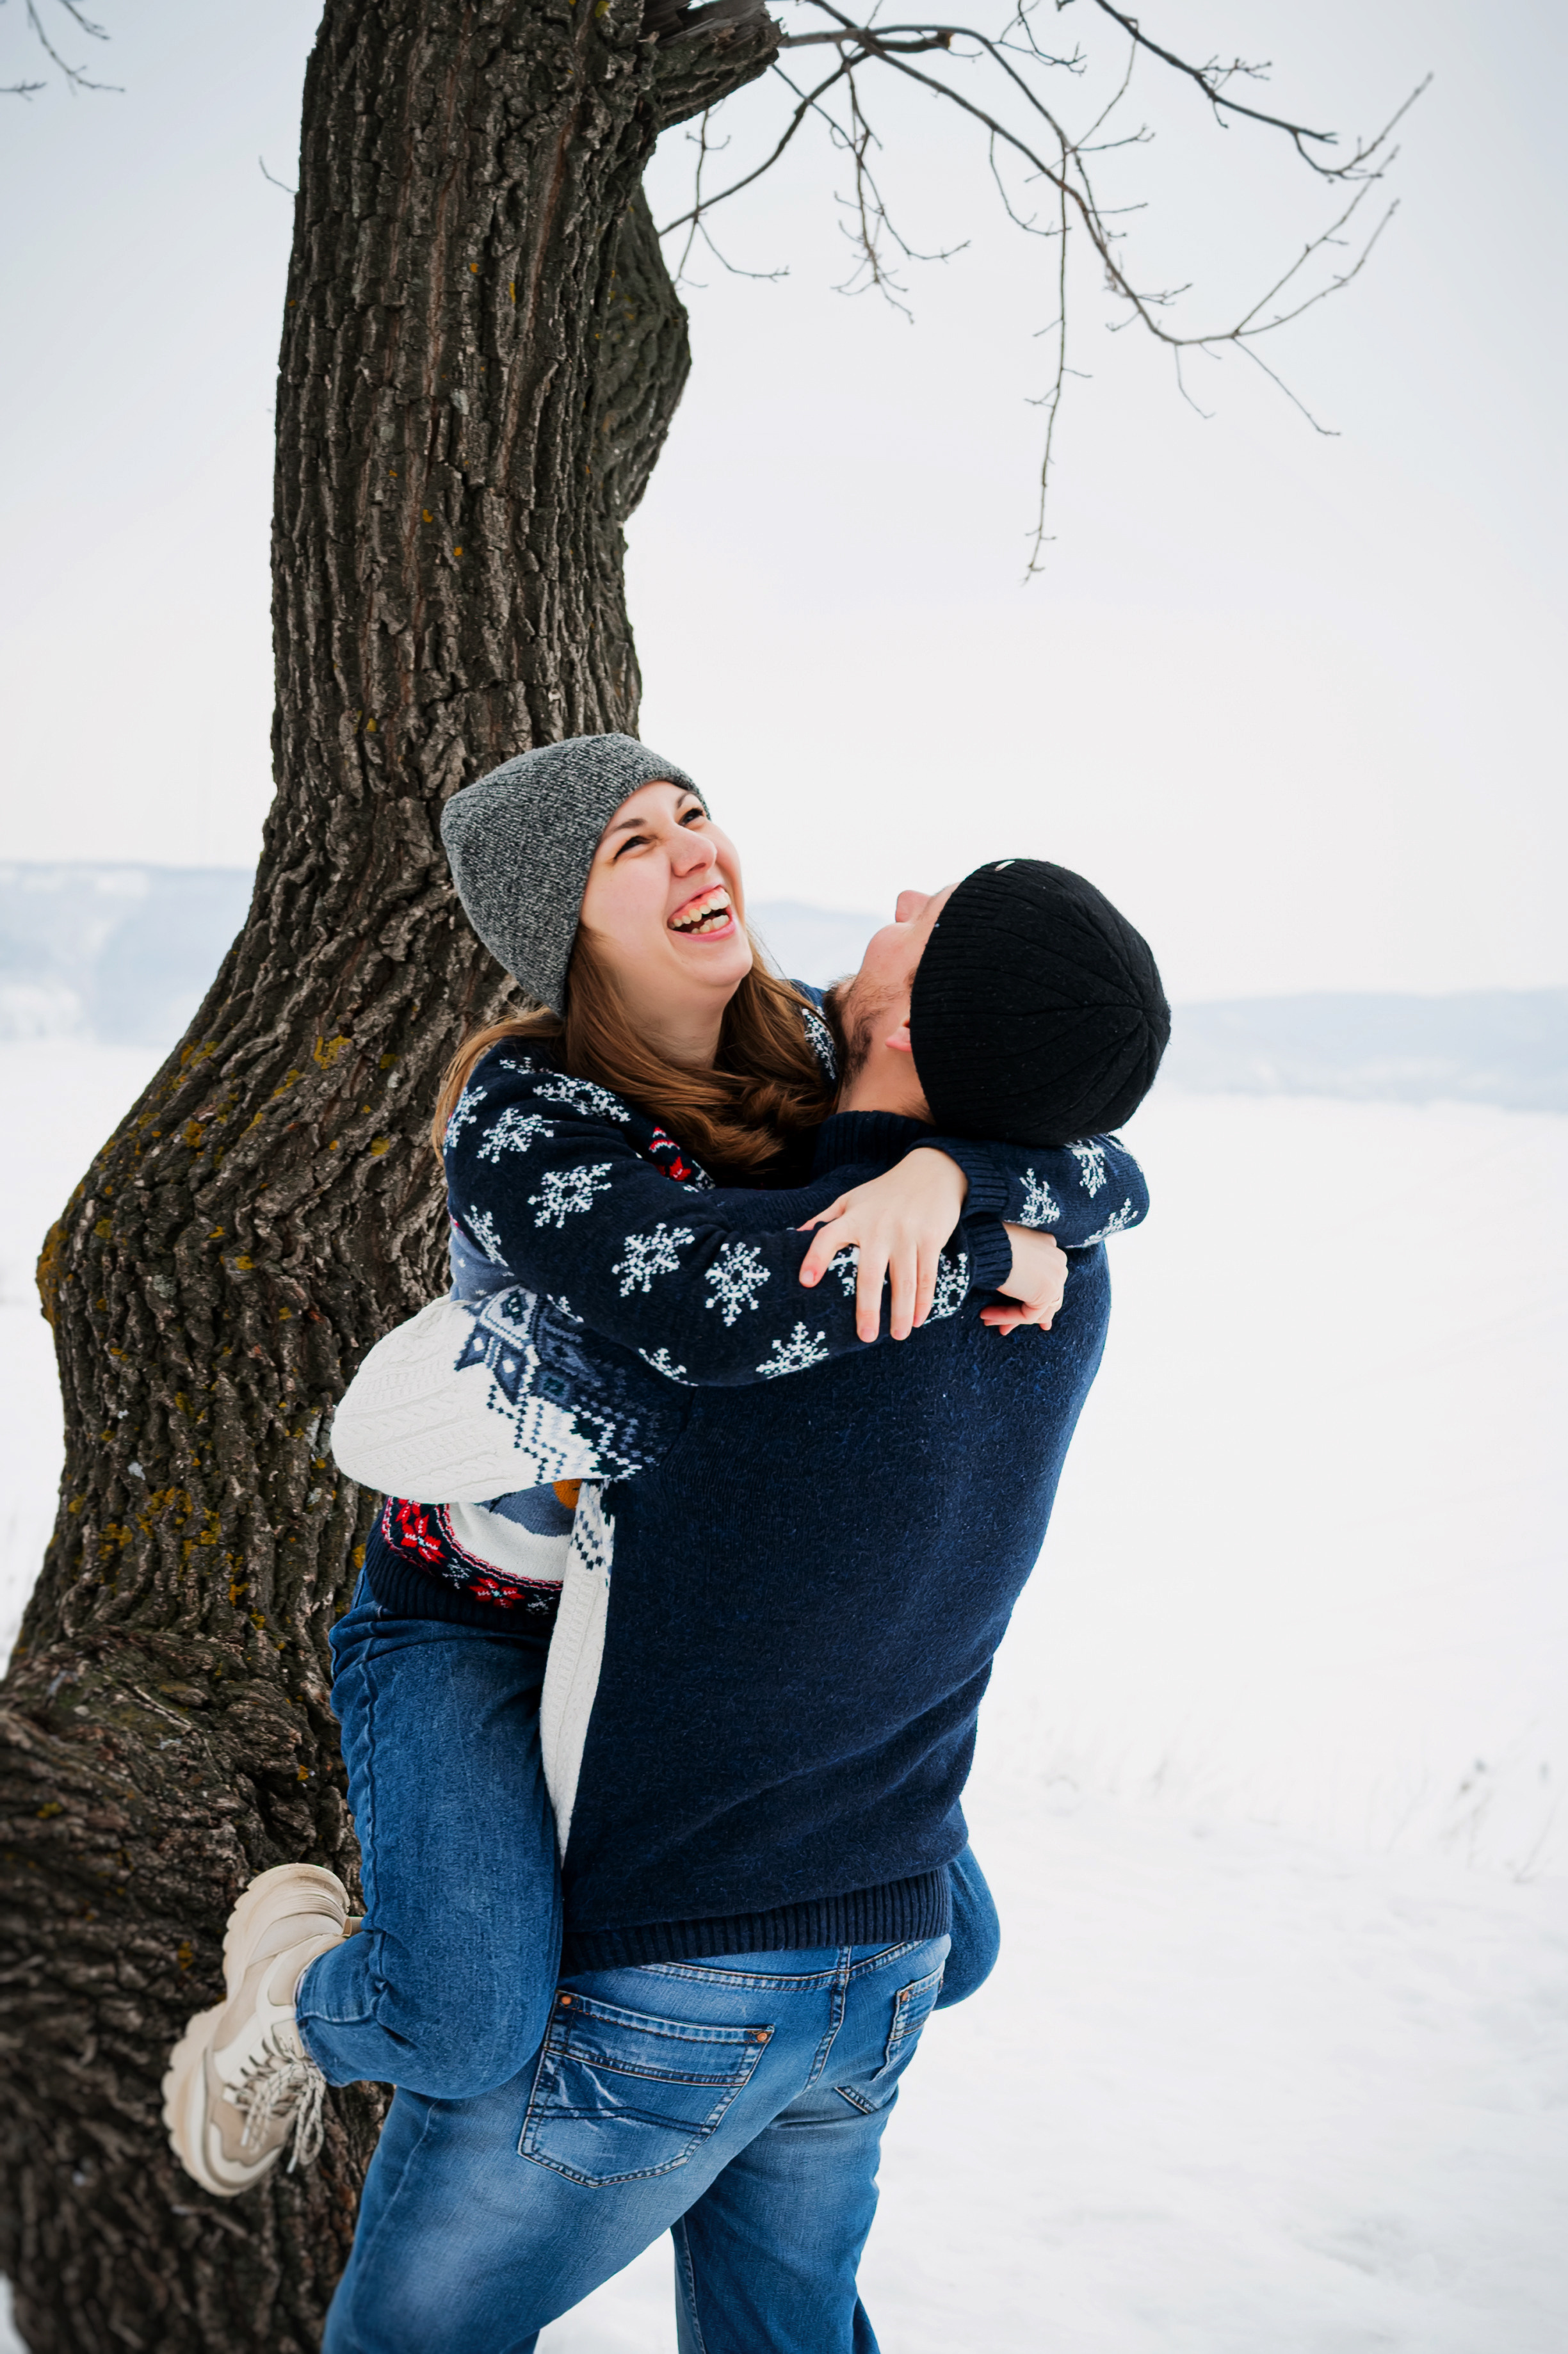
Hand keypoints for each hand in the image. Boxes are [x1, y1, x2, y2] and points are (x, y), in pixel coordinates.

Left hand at [798, 1148, 967, 1342]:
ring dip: (902, 1312)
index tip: (805, 1282)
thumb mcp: (851, 1200)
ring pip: (904, 1281)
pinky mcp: (931, 1238)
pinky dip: (924, 1300)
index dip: (815, 1258)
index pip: (827, 1237)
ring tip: (898, 1336)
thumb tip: (792, 1237)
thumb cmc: (884, 1192)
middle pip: (870, 1274)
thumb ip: (825, 1219)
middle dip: (868, 1308)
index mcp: (853, 1217)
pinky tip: (919, 1318)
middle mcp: (878, 1227)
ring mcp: (906, 1234)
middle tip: (865, 1336)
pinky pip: (927, 1275)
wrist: (932, 1172)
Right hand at [980, 1224, 1067, 1335]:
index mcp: (1050, 1248)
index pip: (1046, 1279)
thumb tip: (1016, 1289)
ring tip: (988, 1320)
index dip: (1031, 1297)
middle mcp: (1059, 1261)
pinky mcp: (1047, 1293)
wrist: (990, 1243)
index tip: (1017, 1310)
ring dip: (1011, 1318)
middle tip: (1004, 1327)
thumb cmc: (990, 1241)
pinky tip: (986, 1315)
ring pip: (1038, 1310)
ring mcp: (1056, 1277)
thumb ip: (1017, 1267)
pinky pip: (1027, 1315)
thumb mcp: (1007, 1250)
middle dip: (1024, 1313)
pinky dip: (1006, 1317)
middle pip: (1046, 1297)